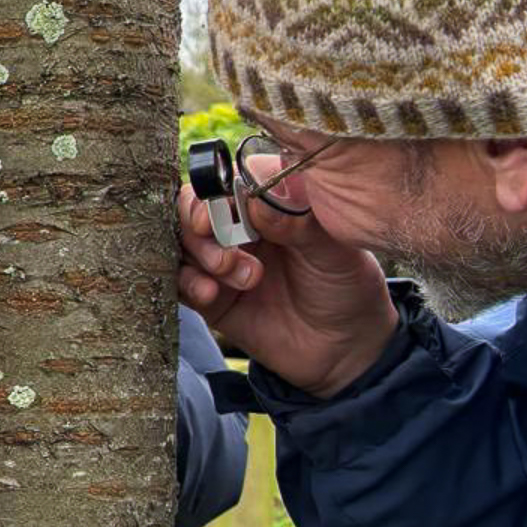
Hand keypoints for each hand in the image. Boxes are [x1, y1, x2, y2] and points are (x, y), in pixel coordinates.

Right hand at [177, 183, 397, 396]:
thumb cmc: (345, 286)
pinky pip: (181, 282)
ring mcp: (222, 262)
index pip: (228, 180)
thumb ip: (297, 221)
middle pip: (193, 208)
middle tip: (226, 252)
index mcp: (269, 204)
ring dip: (198, 254)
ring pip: (182, 243)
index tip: (222, 210)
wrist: (345, 346)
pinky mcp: (211, 297)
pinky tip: (211, 293)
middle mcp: (240, 227)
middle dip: (200, 224)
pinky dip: (187, 283)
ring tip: (228, 274)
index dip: (216, 191)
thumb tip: (257, 198)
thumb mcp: (333, 249)